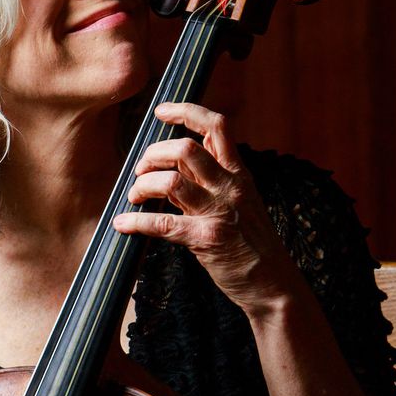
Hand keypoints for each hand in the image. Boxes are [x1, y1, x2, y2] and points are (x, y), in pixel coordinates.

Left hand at [112, 103, 302, 315]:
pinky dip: (136, 222)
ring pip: (171, 182)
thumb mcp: (238, 202)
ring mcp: (219, 212)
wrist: (273, 284)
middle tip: (141, 171)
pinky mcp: (206, 240)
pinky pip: (162, 224)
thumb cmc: (250, 244)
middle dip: (153, 155)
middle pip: (185, 150)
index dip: (186, 112)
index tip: (161, 111)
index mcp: (238, 173)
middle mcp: (230, 187)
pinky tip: (122, 224)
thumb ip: (208, 181)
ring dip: (143, 186)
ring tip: (135, 197)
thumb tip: (170, 164)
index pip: (216, 126)